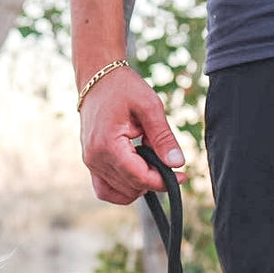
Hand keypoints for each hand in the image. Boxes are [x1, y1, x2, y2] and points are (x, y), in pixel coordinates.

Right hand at [79, 67, 186, 203]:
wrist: (97, 79)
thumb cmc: (123, 88)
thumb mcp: (149, 106)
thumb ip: (163, 137)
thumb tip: (177, 163)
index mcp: (107, 144)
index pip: (138, 176)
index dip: (162, 181)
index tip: (182, 176)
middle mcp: (95, 158)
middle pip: (130, 186)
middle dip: (154, 181)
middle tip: (170, 164)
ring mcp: (90, 163)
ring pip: (117, 193)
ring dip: (139, 186)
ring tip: (153, 167)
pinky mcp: (91, 163)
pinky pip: (105, 189)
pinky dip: (123, 190)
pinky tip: (138, 177)